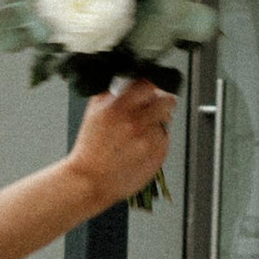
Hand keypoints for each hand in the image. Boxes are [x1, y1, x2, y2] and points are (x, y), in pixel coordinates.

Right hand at [65, 77, 175, 212]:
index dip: (151, 87)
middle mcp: (137, 122)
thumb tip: (127, 78)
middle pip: (167, 101)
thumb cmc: (91, 148)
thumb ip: (111, 91)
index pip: (150, 84)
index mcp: (120, 107)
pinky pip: (165, 139)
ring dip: (157, 123)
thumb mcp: (94, 111)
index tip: (150, 91)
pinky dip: (156, 141)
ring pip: (166, 121)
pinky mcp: (158, 154)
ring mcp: (150, 139)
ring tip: (138, 135)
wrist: (91, 180)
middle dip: (161, 104)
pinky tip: (140, 147)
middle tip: (152, 110)